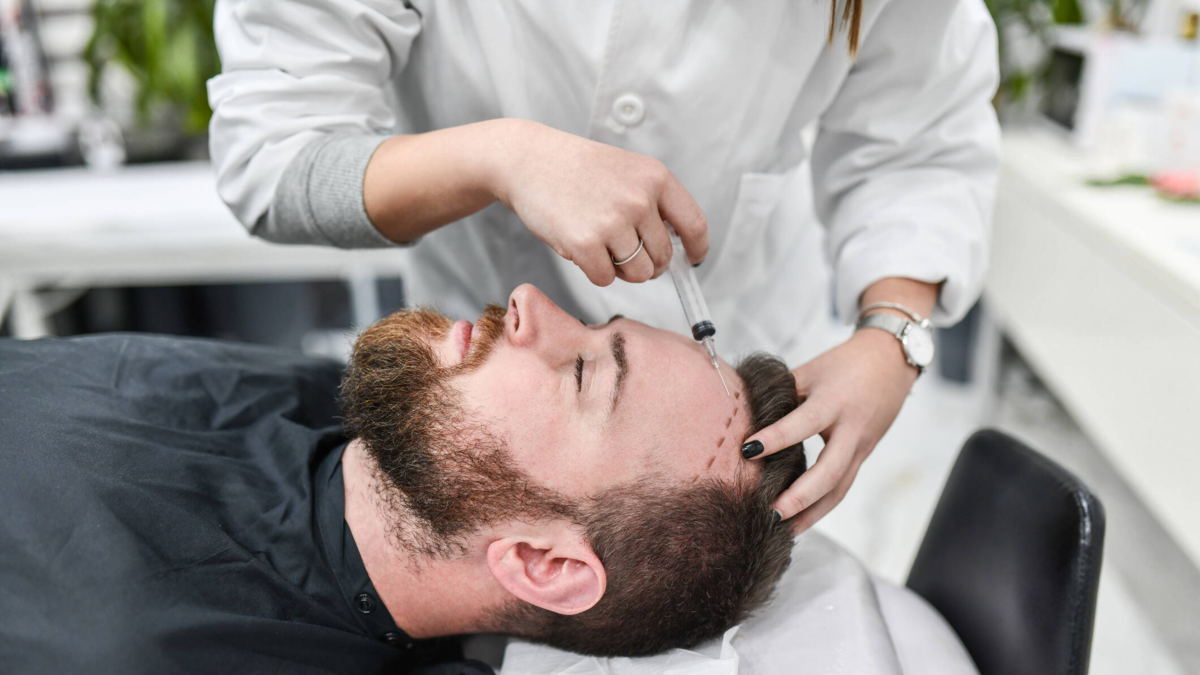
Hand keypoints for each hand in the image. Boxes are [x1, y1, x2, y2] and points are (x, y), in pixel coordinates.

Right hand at [488, 120, 707, 285]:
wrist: (529, 160)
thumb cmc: (578, 170)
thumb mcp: (627, 171)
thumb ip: (655, 204)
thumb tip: (677, 251)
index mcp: (656, 178)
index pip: (695, 225)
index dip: (696, 249)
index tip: (692, 260)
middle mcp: (639, 199)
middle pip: (663, 258)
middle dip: (647, 264)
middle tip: (623, 250)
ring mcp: (613, 222)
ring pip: (638, 273)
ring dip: (620, 269)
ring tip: (600, 245)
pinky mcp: (585, 243)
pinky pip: (605, 279)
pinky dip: (594, 271)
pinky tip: (579, 246)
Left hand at [743, 327, 917, 534]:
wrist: (891, 362)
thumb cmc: (844, 364)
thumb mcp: (811, 370)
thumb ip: (782, 395)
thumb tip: (744, 417)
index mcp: (834, 400)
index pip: (804, 423)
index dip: (776, 438)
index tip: (747, 451)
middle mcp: (851, 429)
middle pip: (830, 471)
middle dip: (800, 496)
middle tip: (771, 513)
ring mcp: (861, 447)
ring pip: (839, 489)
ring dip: (812, 513)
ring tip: (783, 532)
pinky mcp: (863, 457)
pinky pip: (842, 486)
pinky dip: (821, 506)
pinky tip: (800, 520)